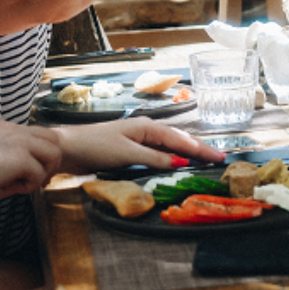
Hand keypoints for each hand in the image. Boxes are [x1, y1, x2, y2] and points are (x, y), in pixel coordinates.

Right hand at [0, 121, 63, 210]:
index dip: (41, 155)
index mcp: (2, 129)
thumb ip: (11, 166)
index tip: (34, 174)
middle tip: (39, 181)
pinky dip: (31, 185)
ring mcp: (17, 141)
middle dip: (51, 161)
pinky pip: (40, 173)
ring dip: (44, 172)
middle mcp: (12, 130)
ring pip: (54, 153)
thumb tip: (31, 180)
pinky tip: (15, 190)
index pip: (37, 135)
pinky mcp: (20, 157)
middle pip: (53, 139)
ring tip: (26, 185)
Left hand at [53, 118, 225, 174]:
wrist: (68, 148)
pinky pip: (159, 151)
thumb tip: (179, 162)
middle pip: (179, 139)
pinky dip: (172, 156)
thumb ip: (155, 158)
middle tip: (219, 158)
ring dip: (187, 151)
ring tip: (204, 158)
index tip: (220, 157)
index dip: (201, 149)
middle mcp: (146, 130)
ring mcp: (139, 139)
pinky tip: (176, 162)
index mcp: (148, 127)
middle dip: (199, 148)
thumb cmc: (96, 147)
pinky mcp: (131, 148)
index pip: (181, 140)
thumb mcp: (128, 154)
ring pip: (170, 145)